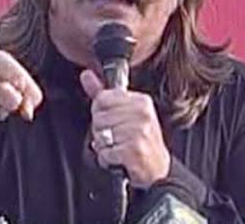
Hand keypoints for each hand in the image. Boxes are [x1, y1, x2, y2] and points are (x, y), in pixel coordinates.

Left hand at [80, 69, 169, 188]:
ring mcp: (139, 132)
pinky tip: (119, 158)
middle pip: (99, 118)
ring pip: (100, 136)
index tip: (111, 120)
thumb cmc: (141, 140)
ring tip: (119, 148)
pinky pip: (105, 153)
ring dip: (104, 147)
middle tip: (117, 137)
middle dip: (102, 131)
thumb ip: (103, 93)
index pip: (102, 98)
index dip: (100, 112)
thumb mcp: (125, 112)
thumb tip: (86, 74)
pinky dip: (108, 159)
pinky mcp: (134, 151)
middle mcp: (142, 114)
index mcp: (140, 101)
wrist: (158, 169)